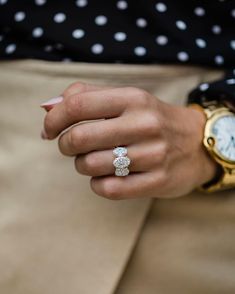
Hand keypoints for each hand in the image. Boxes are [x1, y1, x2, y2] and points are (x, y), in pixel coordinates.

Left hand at [41, 82, 218, 199]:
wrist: (196, 143)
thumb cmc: (150, 120)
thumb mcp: (125, 99)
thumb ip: (85, 96)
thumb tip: (47, 108)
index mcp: (133, 98)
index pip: (77, 105)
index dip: (53, 119)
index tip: (49, 130)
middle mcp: (145, 124)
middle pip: (79, 138)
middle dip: (65, 145)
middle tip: (70, 146)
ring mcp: (154, 155)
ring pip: (91, 165)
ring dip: (82, 164)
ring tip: (93, 160)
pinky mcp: (158, 181)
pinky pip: (108, 189)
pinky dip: (97, 184)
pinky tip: (104, 177)